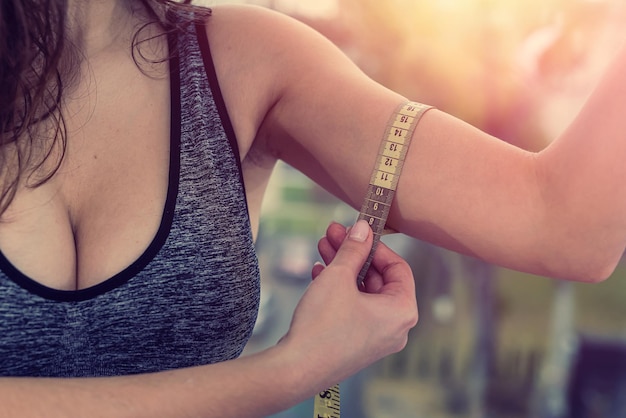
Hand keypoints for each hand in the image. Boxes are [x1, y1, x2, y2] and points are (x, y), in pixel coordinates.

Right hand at [278, 220, 417, 390]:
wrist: (295, 369)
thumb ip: (354, 249)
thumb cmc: (322, 326)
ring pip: (363, 292)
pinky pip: (353, 308)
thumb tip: (363, 229)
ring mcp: (375, 338)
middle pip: (378, 279)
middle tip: (334, 233)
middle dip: (354, 254)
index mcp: (402, 312)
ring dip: (343, 267)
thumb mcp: (339, 277)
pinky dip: (339, 289)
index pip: (398, 268)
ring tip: (322, 246)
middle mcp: (395, 328)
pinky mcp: (355, 344)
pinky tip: (318, 272)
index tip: (358, 231)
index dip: (377, 246)